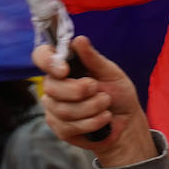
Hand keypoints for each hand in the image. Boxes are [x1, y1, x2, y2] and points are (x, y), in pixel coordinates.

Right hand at [32, 36, 153, 166]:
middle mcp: (54, 85)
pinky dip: (92, 122)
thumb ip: (93, 58)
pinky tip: (103, 119)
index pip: (41, 56)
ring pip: (63, 110)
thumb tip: (79, 40)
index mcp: (63, 66)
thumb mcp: (110, 72)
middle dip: (79, 90)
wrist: (127, 122)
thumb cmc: (118, 94)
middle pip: (51, 87)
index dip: (48, 61)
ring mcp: (54, 108)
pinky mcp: (60, 128)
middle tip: (98, 89)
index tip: (64, 70)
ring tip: (106, 105)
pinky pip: (69, 126)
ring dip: (91, 108)